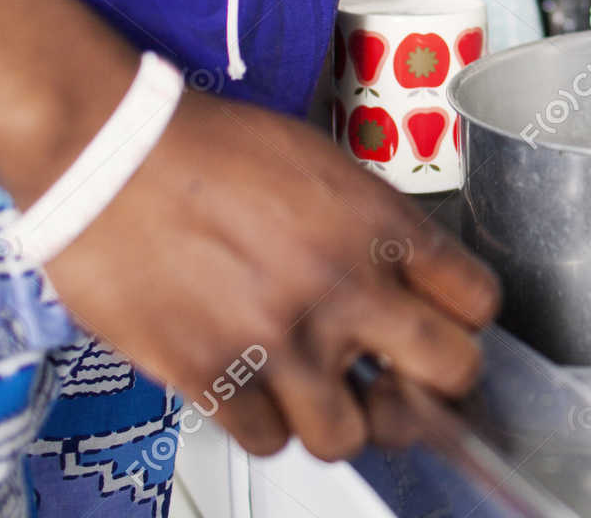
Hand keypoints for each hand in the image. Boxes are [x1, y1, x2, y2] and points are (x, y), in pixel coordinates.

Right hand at [39, 91, 498, 460]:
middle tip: (406, 382)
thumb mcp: (321, 163)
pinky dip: (266, 424)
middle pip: (449, 376)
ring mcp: (279, 340)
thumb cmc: (208, 149)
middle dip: (434, 387)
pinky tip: (255, 388)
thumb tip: (403, 281)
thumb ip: (372, 227)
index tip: (449, 328)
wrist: (111, 155)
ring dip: (341, 419)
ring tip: (319, 391)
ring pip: (352, 437)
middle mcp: (342, 289)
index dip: (467, 321)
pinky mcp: (212, 376)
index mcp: (379, 226)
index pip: (478, 301)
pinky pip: (269, 442)